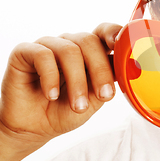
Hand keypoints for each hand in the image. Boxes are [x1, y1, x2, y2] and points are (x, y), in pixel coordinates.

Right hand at [0, 23, 121, 148]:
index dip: (116, 34)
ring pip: (69, 50)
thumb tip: (132, 67)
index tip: (124, 45)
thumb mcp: (96, 98)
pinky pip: (42, 55)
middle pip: (90, 42)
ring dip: (78, 81)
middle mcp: (71, 43)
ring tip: (78, 106)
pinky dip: (51, 77)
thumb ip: (112, 80)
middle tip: (104, 95)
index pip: (105, 32)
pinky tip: (52, 95)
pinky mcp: (25, 52)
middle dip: (100, 70)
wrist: (35, 128)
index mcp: (91, 51)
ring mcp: (48, 45)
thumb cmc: (66, 110)